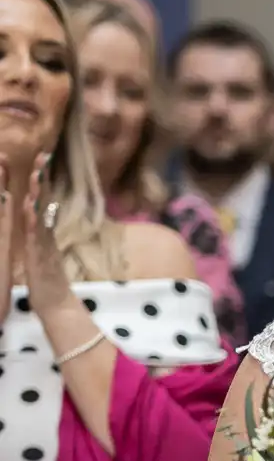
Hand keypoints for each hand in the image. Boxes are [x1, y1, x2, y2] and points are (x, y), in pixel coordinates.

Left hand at [0, 153, 73, 308]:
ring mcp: (44, 244)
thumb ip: (42, 232)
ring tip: (38, 175)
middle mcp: (45, 234)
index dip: (42, 179)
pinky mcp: (40, 257)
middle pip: (46, 201)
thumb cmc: (46, 279)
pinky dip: (34, 221)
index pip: (43, 200)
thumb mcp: (42, 251)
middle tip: (43, 155)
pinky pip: (37, 237)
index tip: (42, 157)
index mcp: (43, 231)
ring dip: (40, 195)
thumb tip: (41, 215)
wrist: (56, 304)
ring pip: (42, 215)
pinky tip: (31, 209)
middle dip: (43, 178)